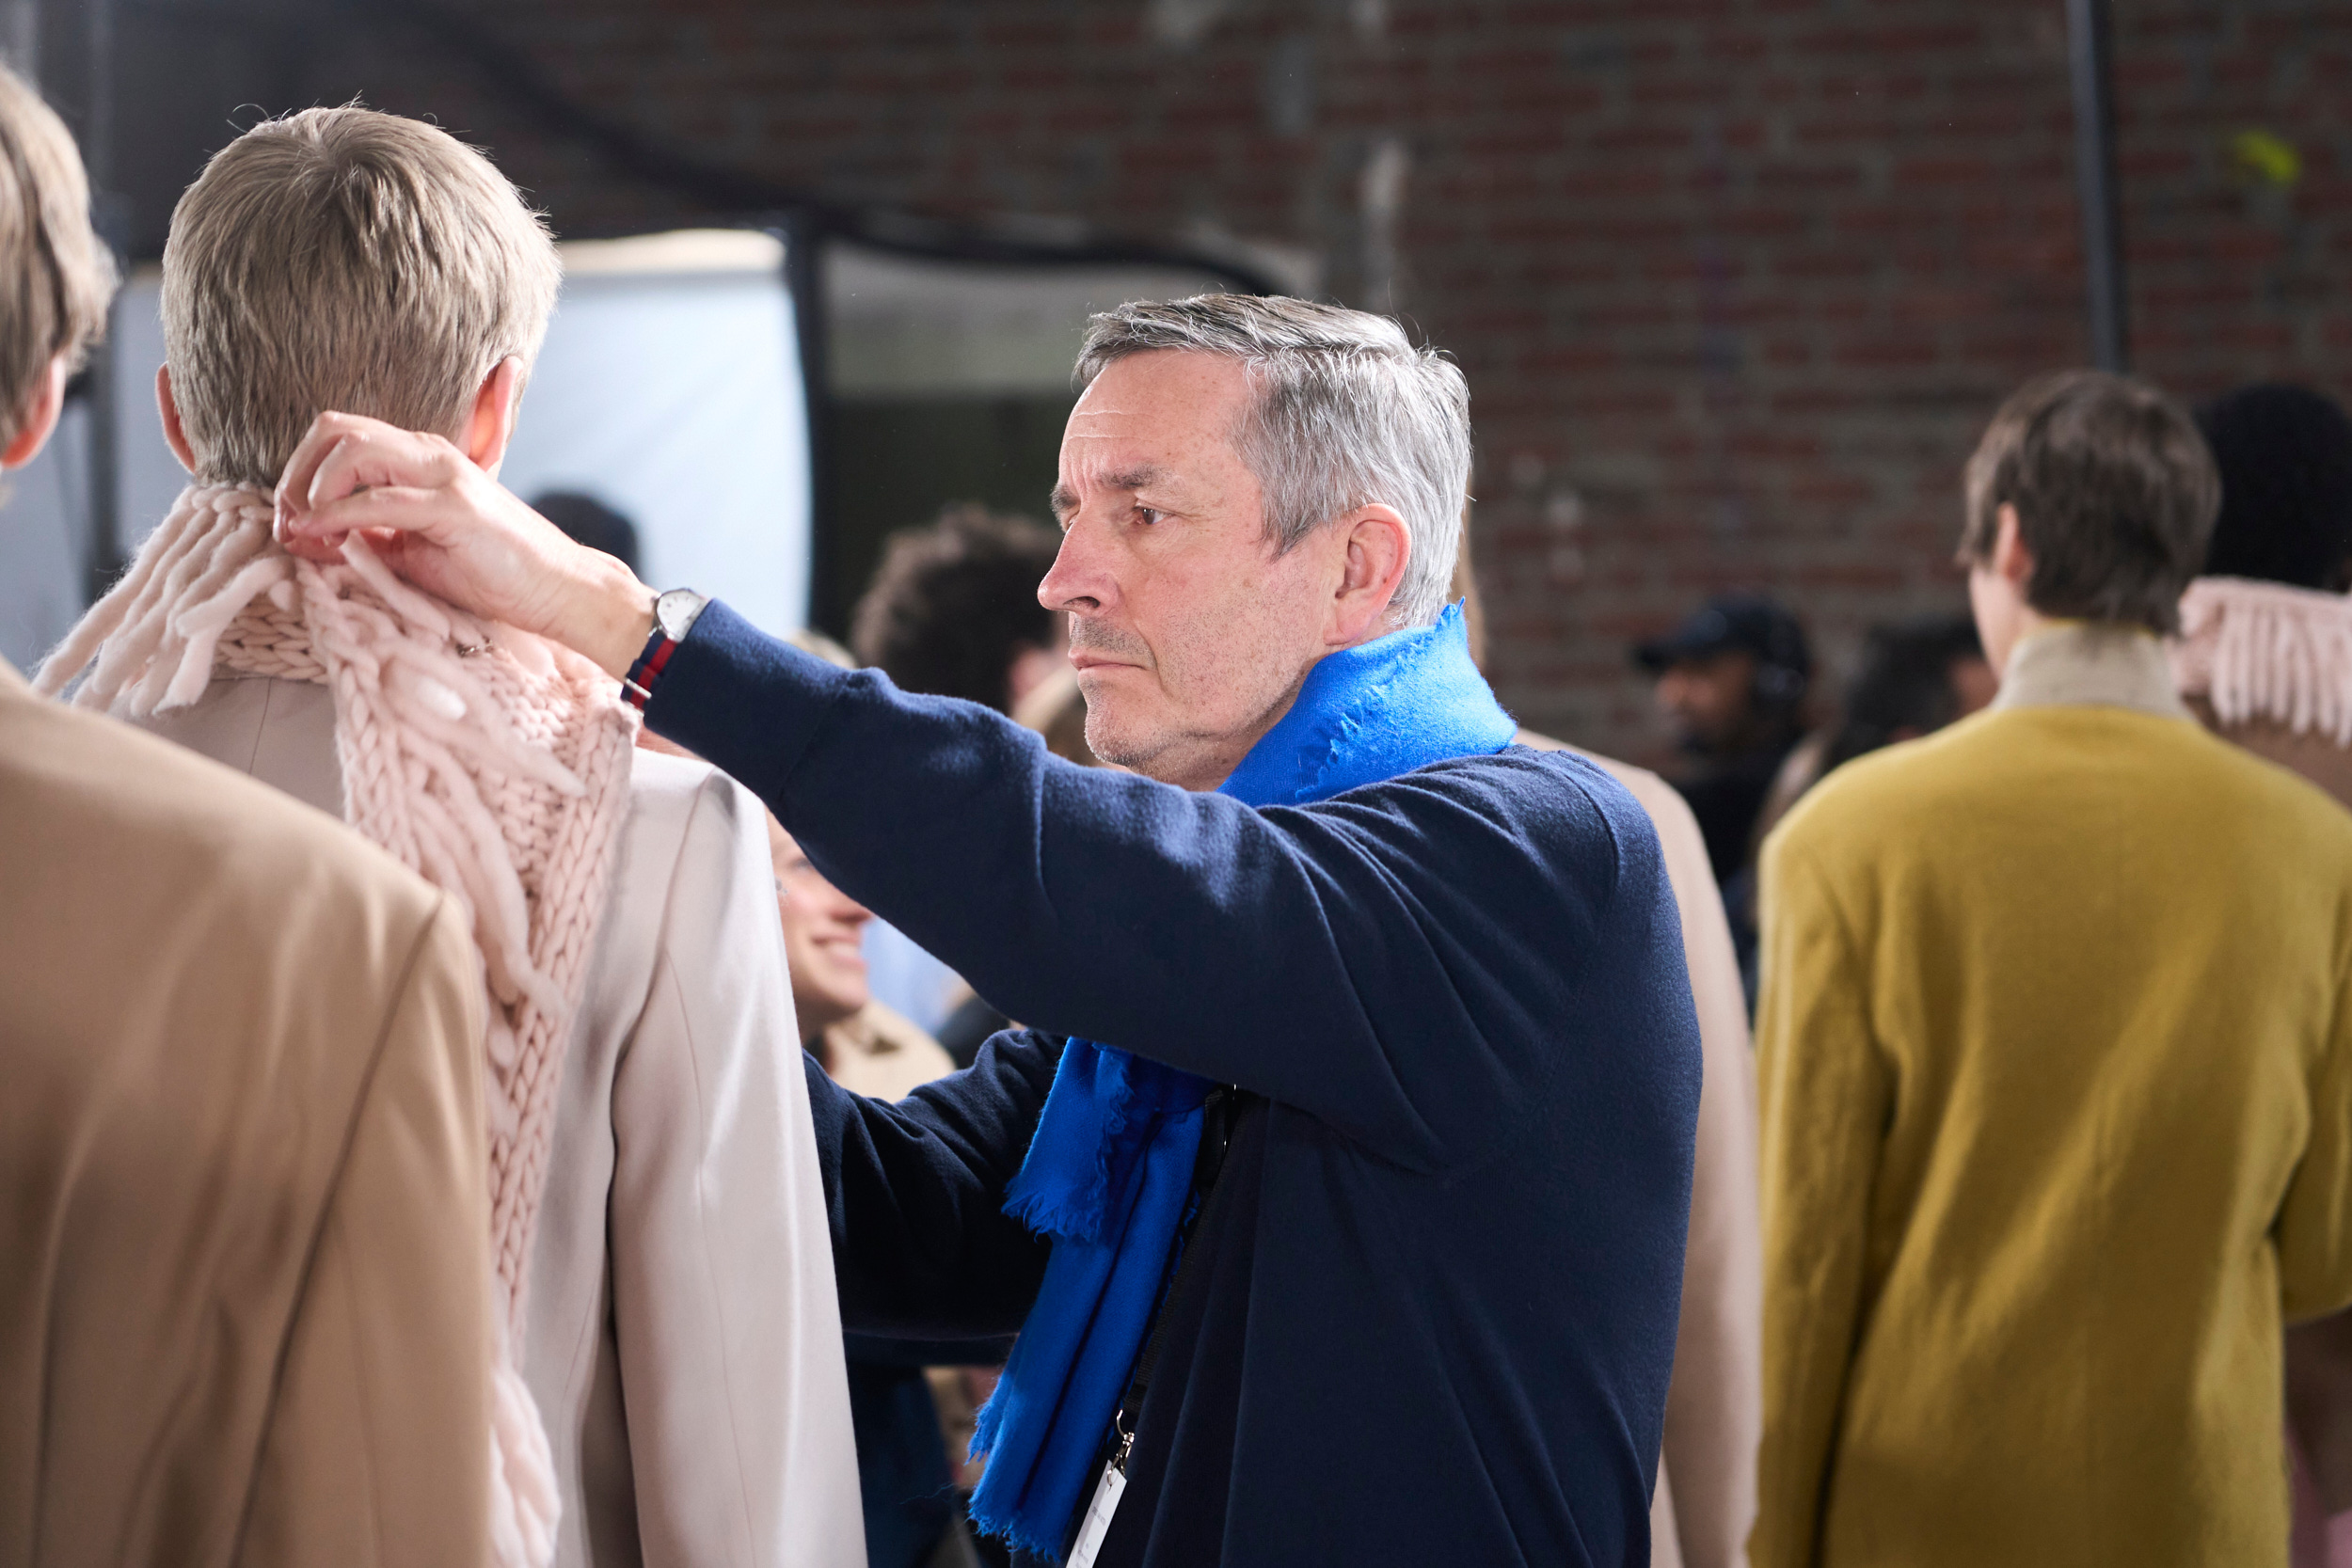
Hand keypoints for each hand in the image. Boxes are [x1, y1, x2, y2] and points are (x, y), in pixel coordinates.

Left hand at [273, 411, 654, 676]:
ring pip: (352, 451)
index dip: (300, 472)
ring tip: (307, 534)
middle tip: (288, 523)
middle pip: (335, 429)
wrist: (559, 588)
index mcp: (421, 457)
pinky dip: (337, 517)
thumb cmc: (494, 573)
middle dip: (296, 475)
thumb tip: (311, 539)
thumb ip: (369, 537)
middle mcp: (431, 454)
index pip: (341, 435)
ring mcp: (445, 476)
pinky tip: (322, 539)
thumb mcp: (416, 551)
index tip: (292, 523)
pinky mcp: (456, 508)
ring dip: (313, 492)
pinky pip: (379, 501)